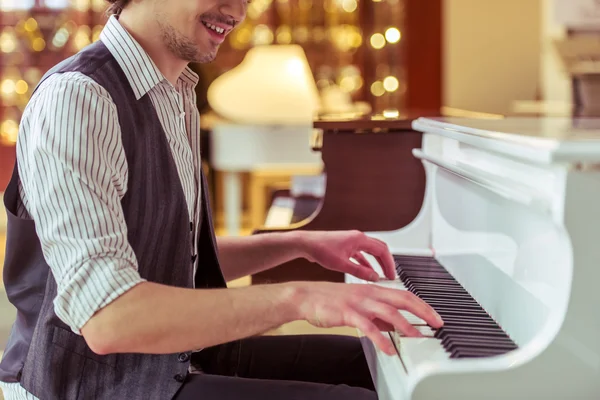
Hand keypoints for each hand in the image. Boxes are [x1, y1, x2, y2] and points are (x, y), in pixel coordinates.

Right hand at [292, 281, 443, 354]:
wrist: (307, 296)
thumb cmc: (331, 300)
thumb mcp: (359, 303)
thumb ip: (378, 314)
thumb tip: (397, 324)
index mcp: (373, 290)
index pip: (404, 294)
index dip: (422, 305)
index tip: (435, 316)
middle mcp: (369, 293)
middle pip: (402, 299)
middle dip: (422, 311)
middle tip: (436, 323)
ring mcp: (359, 302)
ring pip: (388, 311)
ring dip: (405, 325)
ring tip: (416, 337)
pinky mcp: (348, 313)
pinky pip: (368, 327)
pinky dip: (381, 339)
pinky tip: (389, 349)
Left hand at [299, 230, 395, 280]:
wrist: (306, 244)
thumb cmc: (320, 249)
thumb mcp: (342, 264)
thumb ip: (360, 271)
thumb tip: (374, 277)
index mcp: (359, 239)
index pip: (382, 250)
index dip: (389, 263)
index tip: (392, 275)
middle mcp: (357, 238)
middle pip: (379, 249)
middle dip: (386, 262)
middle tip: (391, 275)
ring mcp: (352, 241)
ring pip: (371, 251)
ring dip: (377, 262)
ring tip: (382, 274)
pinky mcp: (346, 246)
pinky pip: (361, 254)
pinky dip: (367, 262)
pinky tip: (368, 271)